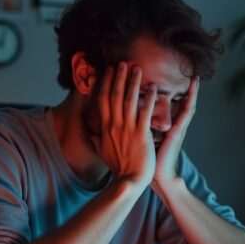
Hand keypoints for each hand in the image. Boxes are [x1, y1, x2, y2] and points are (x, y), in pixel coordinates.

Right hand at [94, 62, 156, 186]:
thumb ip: (98, 141)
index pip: (104, 101)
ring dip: (133, 82)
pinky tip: (152, 87)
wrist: (129, 181)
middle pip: (115, 95)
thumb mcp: (103, 153)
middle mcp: (115, 125)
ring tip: (137, 68)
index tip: (107, 71)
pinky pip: (145, 112)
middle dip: (118, 77)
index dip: (105, 84)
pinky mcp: (142, 135)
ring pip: (129, 100)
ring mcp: (128, 129)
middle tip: (122, 62)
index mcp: (106, 128)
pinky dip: (148, 98)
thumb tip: (92, 135)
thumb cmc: (119, 169)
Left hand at [151, 75, 199, 191]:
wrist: (158, 177)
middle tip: (194, 74)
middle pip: (183, 103)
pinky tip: (191, 93)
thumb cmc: (150, 161)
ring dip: (193, 92)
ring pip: (187, 106)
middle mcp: (175, 126)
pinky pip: (185, 114)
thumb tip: (134, 122)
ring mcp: (179, 129)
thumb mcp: (146, 141)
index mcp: (167, 127)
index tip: (176, 81)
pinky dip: (189, 102)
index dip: (174, 94)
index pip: (172, 106)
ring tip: (196, 78)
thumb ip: (144, 130)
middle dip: (189, 89)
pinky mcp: (178, 133)